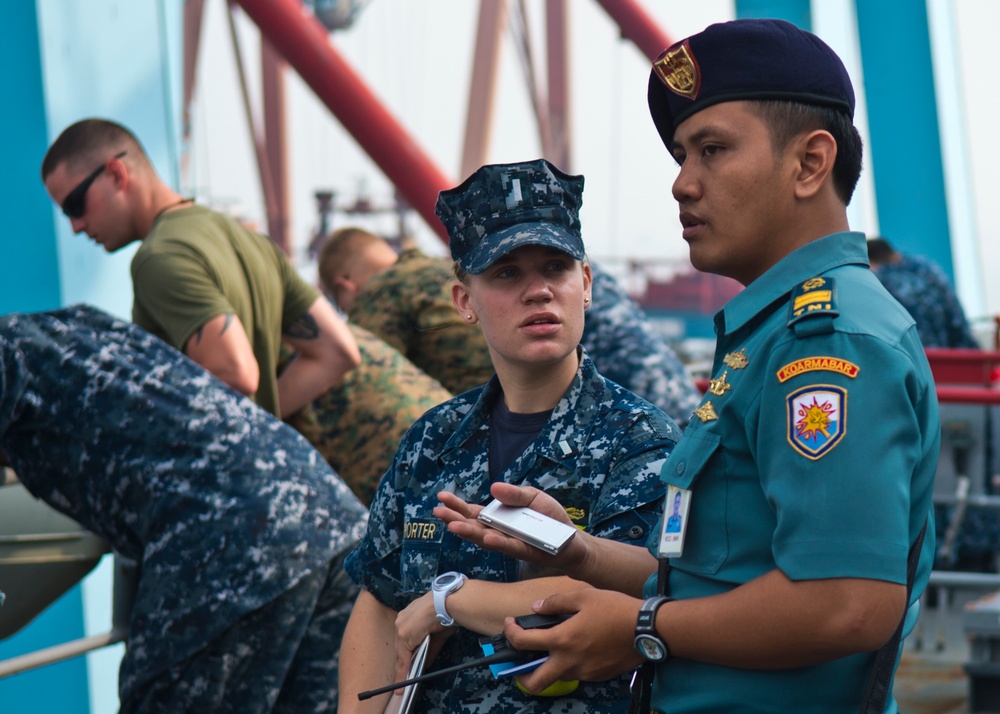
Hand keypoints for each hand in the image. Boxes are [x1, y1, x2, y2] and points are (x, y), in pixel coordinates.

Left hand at [393, 592, 453, 688]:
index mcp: (409, 616)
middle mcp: (401, 621)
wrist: (446, 603)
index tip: (407, 665)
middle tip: (403, 679)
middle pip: (401, 648)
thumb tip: (425, 663)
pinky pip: (403, 658)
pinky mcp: (403, 635)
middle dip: (403, 664)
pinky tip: (403, 682)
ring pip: (401, 654)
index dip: (407, 654)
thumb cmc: (446, 612)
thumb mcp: (437, 634)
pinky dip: (403, 671)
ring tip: (402, 685)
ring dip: (402, 670)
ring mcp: (401, 627)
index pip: (405, 640)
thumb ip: (430, 649)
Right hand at [434, 483, 585, 570]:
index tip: (440, 497)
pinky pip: (511, 547)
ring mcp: (511, 544)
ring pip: (486, 540)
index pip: (473, 512)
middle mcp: (500, 532)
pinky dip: (499, 542)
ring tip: (454, 526)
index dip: (457, 506)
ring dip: (470, 534)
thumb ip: (514, 494)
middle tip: (437, 512)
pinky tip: (486, 537)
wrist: (573, 539)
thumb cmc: (550, 519)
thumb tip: (493, 488)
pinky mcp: (527, 552)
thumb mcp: (532, 497)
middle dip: (455, 519)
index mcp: (499, 518)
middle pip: (473, 526)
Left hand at [502, 589, 643, 692]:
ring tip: (554, 647)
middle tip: (519, 662)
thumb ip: (556, 602)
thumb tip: (536, 608)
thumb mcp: (583, 596)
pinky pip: (577, 673)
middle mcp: (570, 662)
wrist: (648, 630)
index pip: (523, 642)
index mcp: (563, 640)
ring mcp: (584, 673)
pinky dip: (570, 663)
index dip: (510, 633)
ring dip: (549, 666)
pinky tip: (579, 647)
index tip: (510, 625)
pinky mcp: (597, 676)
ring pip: (557, 676)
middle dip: (521, 676)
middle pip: (535, 682)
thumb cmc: (616, 609)